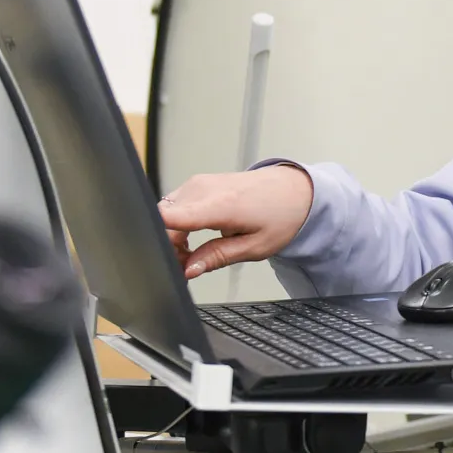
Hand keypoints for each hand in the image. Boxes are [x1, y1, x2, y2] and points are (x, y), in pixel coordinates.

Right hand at [156, 166, 314, 278]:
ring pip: (165, 212)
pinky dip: (177, 223)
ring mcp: (199, 182)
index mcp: (220, 205)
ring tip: (193, 253)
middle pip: (163, 220)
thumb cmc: (281, 216)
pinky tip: (193, 236)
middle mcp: (204, 189)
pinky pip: (175, 205)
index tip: (163, 258)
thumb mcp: (254, 247)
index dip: (158, 240)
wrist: (295, 190)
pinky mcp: (197, 182)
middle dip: (167, 246)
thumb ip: (217, 257)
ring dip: (171, 235)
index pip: (170, 216)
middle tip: (186, 265)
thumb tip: (188, 270)